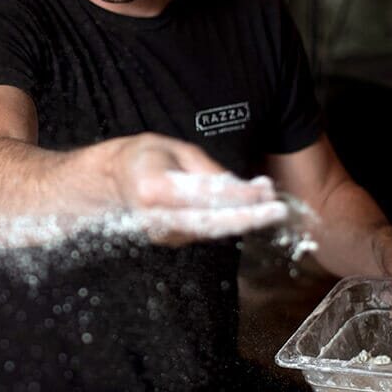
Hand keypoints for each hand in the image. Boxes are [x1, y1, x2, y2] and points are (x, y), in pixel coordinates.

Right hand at [110, 133, 288, 244]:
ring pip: (211, 231)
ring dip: (243, 219)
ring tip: (270, 204)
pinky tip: (247, 209)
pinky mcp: (170, 241)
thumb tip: (249, 189)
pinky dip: (229, 222)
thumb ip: (210, 171)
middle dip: (248, 218)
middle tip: (279, 211)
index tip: (265, 191)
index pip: (203, 196)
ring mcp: (162, 234)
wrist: (113, 181)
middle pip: (209, 223)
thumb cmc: (146, 157)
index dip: (238, 195)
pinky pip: (205, 232)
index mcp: (153, 188)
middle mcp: (155, 217)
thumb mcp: (177, 149)